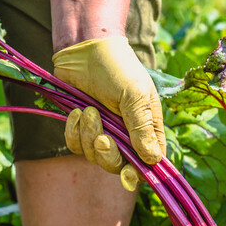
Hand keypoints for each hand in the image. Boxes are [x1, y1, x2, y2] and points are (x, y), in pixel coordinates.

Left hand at [54, 37, 165, 189]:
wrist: (85, 50)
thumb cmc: (117, 68)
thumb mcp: (135, 95)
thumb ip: (141, 128)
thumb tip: (152, 160)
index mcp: (147, 129)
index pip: (148, 163)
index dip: (138, 174)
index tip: (128, 175)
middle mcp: (126, 135)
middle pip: (117, 166)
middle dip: (107, 155)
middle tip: (102, 137)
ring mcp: (102, 132)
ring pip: (93, 156)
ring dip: (88, 135)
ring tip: (88, 110)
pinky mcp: (81, 128)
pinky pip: (75, 145)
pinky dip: (73, 132)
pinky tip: (75, 112)